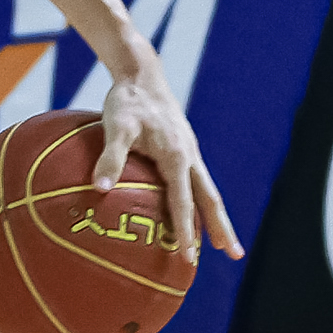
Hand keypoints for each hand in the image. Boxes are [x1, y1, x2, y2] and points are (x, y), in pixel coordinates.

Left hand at [96, 59, 239, 264]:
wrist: (141, 75)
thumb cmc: (126, 102)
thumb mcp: (115, 126)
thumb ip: (110, 156)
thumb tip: (99, 188)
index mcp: (177, 156)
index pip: (183, 202)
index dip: (186, 231)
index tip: (189, 257)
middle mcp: (190, 157)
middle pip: (210, 200)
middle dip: (221, 228)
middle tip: (233, 255)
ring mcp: (190, 153)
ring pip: (207, 191)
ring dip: (215, 217)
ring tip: (221, 242)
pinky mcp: (183, 149)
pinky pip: (196, 181)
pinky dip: (200, 200)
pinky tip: (193, 210)